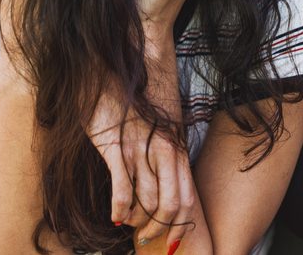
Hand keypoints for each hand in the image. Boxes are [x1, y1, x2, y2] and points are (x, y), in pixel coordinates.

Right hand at [87, 90, 195, 248]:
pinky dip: (120, 210)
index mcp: (175, 148)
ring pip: (146, 202)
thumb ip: (166, 150)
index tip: (172, 239)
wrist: (120, 66)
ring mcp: (141, 150)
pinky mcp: (117, 147)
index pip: (187, 197)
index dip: (181, 224)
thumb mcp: (162, 123)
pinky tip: (115, 218)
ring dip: (137, 221)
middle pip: (169, 205)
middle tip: (147, 238)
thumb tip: (167, 178)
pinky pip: (123, 189)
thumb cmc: (139, 95)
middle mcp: (163, 152)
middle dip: (159, 229)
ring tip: (129, 225)